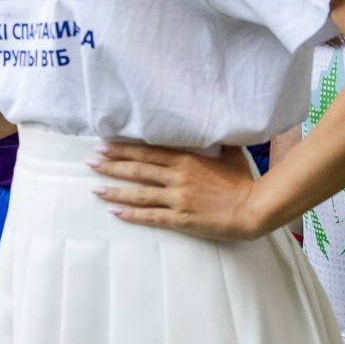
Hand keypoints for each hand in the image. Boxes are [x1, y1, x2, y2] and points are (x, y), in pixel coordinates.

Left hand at [90, 141, 266, 239]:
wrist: (254, 208)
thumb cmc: (244, 181)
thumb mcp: (230, 154)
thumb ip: (216, 141)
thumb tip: (212, 124)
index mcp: (187, 159)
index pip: (148, 151)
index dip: (124, 148)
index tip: (105, 144)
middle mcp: (177, 177)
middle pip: (137, 169)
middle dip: (111, 165)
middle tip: (90, 162)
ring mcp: (177, 198)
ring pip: (138, 193)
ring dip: (114, 190)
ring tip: (94, 188)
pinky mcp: (180, 218)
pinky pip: (150, 216)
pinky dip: (130, 214)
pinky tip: (114, 212)